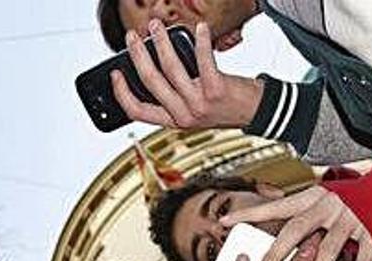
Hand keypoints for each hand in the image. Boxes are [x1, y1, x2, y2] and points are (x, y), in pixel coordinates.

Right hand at [111, 20, 262, 128]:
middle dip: (138, 55)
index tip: (115, 74)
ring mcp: (199, 103)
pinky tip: (199, 29)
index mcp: (172, 121)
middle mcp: (183, 115)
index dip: (122, 92)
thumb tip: (154, 68)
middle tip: (132, 37)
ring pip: (171, 69)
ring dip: (161, 43)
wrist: (256, 113)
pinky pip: (203, 61)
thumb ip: (173, 97)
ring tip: (155, 26)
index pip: (137, 111)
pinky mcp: (216, 89)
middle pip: (151, 82)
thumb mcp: (193, 110)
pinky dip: (200, 42)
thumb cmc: (224, 108)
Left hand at [220, 186, 371, 260]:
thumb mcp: (303, 204)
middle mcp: (326, 206)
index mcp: (306, 198)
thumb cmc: (330, 206)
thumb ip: (272, 216)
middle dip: (279, 258)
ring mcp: (349, 220)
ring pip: (329, 250)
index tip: (229, 232)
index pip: (273, 210)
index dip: (248, 215)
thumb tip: (229, 225)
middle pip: (297, 231)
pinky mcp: (370, 235)